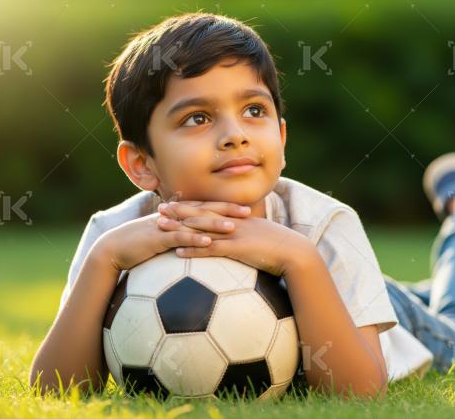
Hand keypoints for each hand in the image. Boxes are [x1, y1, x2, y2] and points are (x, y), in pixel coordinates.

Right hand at [93, 201, 247, 272]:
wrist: (114, 248)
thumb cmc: (141, 245)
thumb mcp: (164, 237)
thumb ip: (181, 236)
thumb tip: (200, 242)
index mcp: (178, 215)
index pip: (206, 207)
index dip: (226, 207)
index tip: (246, 208)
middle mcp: (175, 216)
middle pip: (205, 210)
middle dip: (227, 210)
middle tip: (248, 212)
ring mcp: (167, 226)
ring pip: (194, 222)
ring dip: (214, 224)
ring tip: (233, 227)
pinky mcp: (158, 238)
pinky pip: (178, 237)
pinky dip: (193, 238)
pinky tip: (208, 242)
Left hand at [157, 201, 310, 276]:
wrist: (295, 252)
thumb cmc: (282, 248)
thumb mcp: (264, 237)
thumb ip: (252, 237)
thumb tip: (245, 244)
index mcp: (240, 218)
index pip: (213, 208)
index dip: (194, 205)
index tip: (178, 202)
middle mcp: (234, 222)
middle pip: (202, 213)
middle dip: (180, 210)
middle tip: (160, 207)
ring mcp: (234, 234)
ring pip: (201, 228)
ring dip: (179, 228)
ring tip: (160, 227)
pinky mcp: (237, 248)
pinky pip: (210, 248)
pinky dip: (193, 249)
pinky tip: (178, 252)